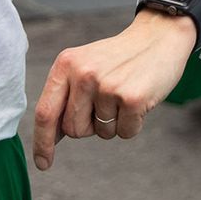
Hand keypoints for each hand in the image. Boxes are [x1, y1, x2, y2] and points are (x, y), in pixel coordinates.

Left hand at [32, 10, 195, 171]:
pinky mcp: (131, 98)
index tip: (43, 163)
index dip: (42, 142)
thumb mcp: (85, 66)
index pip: (45, 111)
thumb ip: (66, 96)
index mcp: (66, 64)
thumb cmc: (119, 57)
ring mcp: (107, 85)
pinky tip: (139, 99)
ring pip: (102, 133)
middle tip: (107, 99)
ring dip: (114, 123)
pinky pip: (125, 133)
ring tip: (123, 94)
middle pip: (74, 130)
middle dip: (90, 126)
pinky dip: (133, 124)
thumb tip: (50, 136)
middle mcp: (83, 73)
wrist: (158, 36)